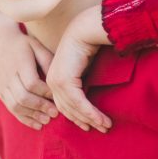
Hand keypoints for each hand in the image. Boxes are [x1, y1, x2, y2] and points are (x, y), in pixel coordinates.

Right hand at [0, 10, 58, 129]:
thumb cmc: (24, 46)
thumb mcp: (36, 46)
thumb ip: (47, 61)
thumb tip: (59, 79)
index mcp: (19, 63)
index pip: (32, 83)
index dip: (45, 92)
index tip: (58, 97)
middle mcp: (8, 76)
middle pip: (23, 97)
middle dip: (40, 107)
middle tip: (55, 113)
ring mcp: (2, 86)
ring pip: (15, 105)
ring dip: (32, 115)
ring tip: (47, 121)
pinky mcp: (0, 93)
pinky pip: (11, 109)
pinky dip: (24, 118)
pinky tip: (37, 125)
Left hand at [48, 5, 111, 131]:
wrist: (85, 30)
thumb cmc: (87, 45)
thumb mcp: (82, 68)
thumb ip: (82, 82)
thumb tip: (90, 94)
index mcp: (54, 78)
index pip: (64, 104)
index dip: (77, 116)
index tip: (91, 125)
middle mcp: (52, 81)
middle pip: (67, 109)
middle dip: (85, 121)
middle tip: (101, 128)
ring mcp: (56, 82)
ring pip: (73, 108)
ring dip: (91, 119)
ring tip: (105, 126)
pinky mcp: (65, 81)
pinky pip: (78, 103)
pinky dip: (90, 113)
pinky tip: (101, 119)